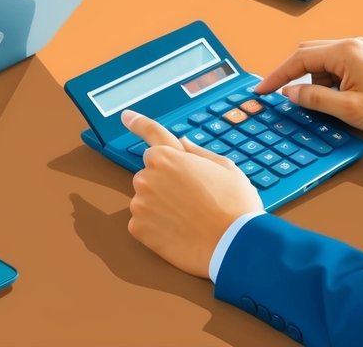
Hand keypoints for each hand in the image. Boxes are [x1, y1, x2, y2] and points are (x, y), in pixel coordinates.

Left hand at [122, 110, 262, 277]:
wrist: (236, 246)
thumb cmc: (235, 206)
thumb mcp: (226, 169)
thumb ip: (198, 153)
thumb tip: (183, 143)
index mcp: (167, 157)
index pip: (150, 135)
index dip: (137, 123)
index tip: (126, 116)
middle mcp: (147, 176)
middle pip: (151, 175)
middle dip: (166, 183)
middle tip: (193, 200)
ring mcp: (139, 203)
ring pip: (146, 200)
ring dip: (160, 206)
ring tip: (190, 220)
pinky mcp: (137, 228)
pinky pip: (143, 223)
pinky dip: (157, 228)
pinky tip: (179, 233)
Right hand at [254, 38, 362, 135]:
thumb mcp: (348, 109)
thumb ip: (314, 99)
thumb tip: (289, 93)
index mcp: (345, 52)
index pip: (299, 58)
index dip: (277, 75)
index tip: (263, 89)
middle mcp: (350, 45)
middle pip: (307, 54)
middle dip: (294, 76)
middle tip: (285, 96)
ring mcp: (358, 50)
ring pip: (320, 61)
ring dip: (314, 81)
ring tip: (330, 103)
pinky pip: (334, 65)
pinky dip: (327, 81)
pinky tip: (337, 97)